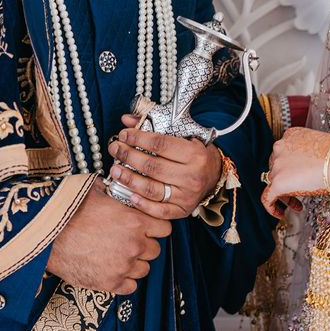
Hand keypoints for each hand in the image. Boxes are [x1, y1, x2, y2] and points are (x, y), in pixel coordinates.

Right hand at [47, 178, 171, 294]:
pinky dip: (124, 280)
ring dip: (134, 263)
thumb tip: (121, 180)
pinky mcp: (110, 283)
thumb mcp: (95, 191)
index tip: (146, 228)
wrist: (44, 235)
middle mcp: (134, 245)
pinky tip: (112, 269)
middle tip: (127, 241)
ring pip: (144, 269)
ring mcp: (123, 266)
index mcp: (135, 221)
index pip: (165, 228)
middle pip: (155, 250)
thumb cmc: (67, 211)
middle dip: (144, 245)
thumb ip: (115, 190)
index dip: (155, 227)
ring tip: (117, 255)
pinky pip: (131, 286)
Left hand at [107, 115, 222, 219]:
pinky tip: (129, 194)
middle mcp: (192, 176)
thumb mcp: (182, 135)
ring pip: (152, 189)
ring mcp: (187, 196)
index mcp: (194, 154)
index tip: (124, 134)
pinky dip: (143, 204)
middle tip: (115, 149)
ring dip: (129, 179)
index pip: (160, 144)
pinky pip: (159, 211)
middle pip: (153, 166)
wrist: (215, 175)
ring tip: (115, 170)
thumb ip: (155, 126)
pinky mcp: (182, 210)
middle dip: (128, 156)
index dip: (138, 138)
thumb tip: (127, 119)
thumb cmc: (196, 153)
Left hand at [263, 127, 329, 217]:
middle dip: (287, 181)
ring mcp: (277, 165)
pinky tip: (280, 214)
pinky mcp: (278, 182)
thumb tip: (316, 166)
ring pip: (274, 182)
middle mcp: (280, 148)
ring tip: (297, 205)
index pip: (284, 153)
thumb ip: (311, 154)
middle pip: (277, 168)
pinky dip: (272, 207)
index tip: (300, 177)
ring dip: (285, 195)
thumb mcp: (322, 147)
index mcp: (291, 136)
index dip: (291, 167)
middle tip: (299, 192)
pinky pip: (267, 198)